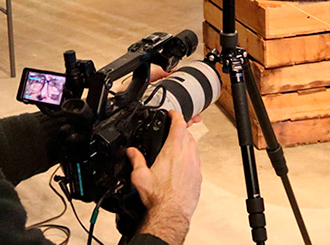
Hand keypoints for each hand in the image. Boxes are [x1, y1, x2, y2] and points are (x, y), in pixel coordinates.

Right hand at [126, 110, 201, 243]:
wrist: (171, 214)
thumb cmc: (158, 198)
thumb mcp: (140, 176)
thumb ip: (136, 160)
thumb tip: (131, 152)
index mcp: (172, 150)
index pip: (178, 124)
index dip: (175, 115)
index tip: (172, 114)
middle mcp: (187, 155)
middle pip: (187, 134)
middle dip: (180, 130)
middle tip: (172, 130)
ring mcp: (195, 165)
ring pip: (193, 146)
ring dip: (186, 142)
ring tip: (176, 147)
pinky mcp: (198, 176)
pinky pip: (196, 161)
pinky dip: (189, 158)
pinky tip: (180, 165)